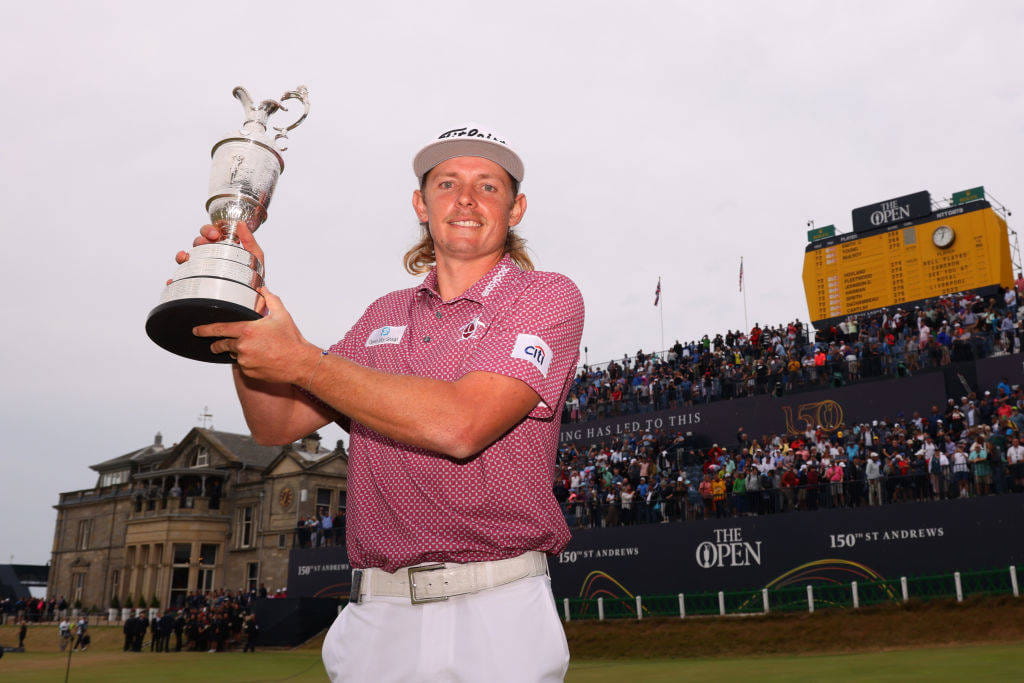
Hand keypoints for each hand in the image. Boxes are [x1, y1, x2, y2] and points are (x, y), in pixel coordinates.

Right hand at [168, 220, 265, 282]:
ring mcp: (203, 268)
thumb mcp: (255, 257)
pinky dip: (175, 279)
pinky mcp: (197, 283)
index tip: (216, 234)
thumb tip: (241, 224)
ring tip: (186, 257)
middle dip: (200, 239)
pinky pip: (182, 280)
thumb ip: (250, 240)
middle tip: (209, 242)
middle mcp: (211, 256)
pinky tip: (173, 280)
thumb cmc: (254, 279)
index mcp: (222, 247)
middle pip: (198, 242)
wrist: (252, 302)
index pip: (211, 233)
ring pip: (187, 257)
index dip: (210, 229)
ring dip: (184, 255)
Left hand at [193, 286, 319, 384]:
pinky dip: (248, 362)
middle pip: (222, 344)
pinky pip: (243, 366)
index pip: (220, 329)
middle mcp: (243, 346)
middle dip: (216, 344)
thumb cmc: (291, 340)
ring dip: (239, 351)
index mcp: (248, 331)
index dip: (205, 330)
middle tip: (214, 344)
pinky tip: (261, 358)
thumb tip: (262, 288)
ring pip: (235, 354)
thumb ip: (270, 299)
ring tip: (254, 349)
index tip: (196, 330)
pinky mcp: (249, 372)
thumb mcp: (282, 315)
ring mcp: (245, 361)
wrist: (300, 363)